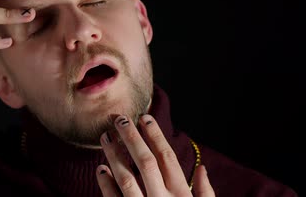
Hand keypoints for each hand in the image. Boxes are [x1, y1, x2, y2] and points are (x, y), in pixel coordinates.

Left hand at [96, 114, 214, 196]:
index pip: (166, 158)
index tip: (144, 117)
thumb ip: (205, 194)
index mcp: (182, 195)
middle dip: (131, 137)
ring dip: (114, 155)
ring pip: (126, 177)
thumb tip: (202, 168)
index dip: (155, 135)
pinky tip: (100, 169)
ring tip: (104, 137)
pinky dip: (105, 184)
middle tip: (118, 119)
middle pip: (144, 162)